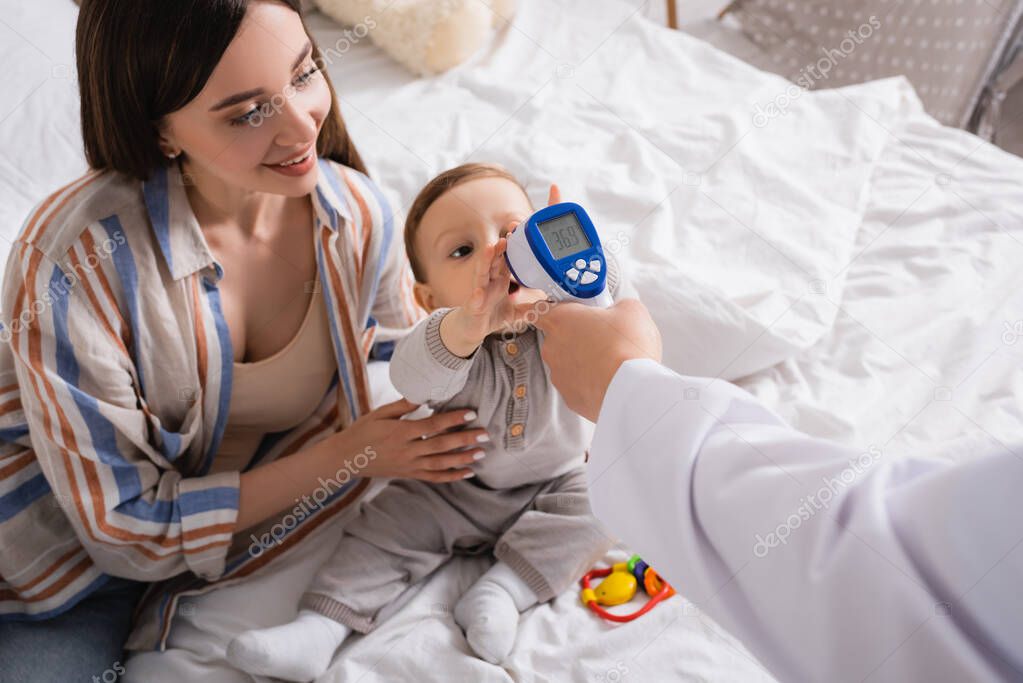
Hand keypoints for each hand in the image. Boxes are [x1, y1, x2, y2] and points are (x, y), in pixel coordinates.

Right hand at [327, 398, 488, 481]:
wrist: (346, 458)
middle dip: (465, 439)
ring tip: (480, 453)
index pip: (432, 425)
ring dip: (462, 459)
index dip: (453, 419)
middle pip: (441, 445)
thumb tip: (424, 393)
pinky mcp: (409, 474)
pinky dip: (451, 476)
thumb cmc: (363, 431)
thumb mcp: (380, 413)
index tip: (471, 413)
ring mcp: (409, 465)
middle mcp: (407, 450)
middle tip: (485, 434)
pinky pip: (434, 477)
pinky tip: (467, 472)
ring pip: (441, 464)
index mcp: (401, 432)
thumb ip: (403, 405)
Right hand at [441, 183, 563, 356]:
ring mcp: (479, 292)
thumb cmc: (491, 313)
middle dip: (499, 248)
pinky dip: (476, 296)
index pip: (505, 259)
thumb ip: (531, 307)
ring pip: (481, 274)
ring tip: (490, 249)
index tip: (519, 233)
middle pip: (493, 261)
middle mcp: (488, 281)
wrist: (471, 328)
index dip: (511, 247)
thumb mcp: (516, 311)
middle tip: (507, 235)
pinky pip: (475, 301)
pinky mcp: (473, 307)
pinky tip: (479, 292)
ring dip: (485, 261)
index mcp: (499, 279)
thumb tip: (550, 305)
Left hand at [532, 298, 661, 421]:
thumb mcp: (629, 309)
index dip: (545, 310)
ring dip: (584, 360)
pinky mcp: (569, 397)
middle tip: (602, 336)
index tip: (553, 311)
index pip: (536, 310)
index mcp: (560, 320)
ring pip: (567, 362)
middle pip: (558, 337)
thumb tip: (616, 313)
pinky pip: (577, 384)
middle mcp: (552, 347)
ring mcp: (558, 374)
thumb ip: (614, 306)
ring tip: (611, 361)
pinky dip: (590, 382)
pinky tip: (609, 379)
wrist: (634, 388)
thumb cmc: (628, 345)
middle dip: (577, 335)